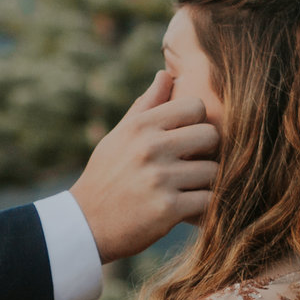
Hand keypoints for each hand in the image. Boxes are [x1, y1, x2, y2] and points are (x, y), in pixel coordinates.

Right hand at [67, 69, 220, 262]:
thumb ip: (146, 105)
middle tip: (193, 165)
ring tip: (188, 190)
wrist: (85, 226)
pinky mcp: (168, 209)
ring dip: (205, 184)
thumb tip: (166, 74)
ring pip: (214, 171)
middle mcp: (151, 147)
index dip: (197, 123)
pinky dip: (204, 207)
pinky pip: (209, 201)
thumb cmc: (105, 177)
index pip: (195, 106)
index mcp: (140, 126)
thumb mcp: (118, 136)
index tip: (187, 140)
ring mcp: (160, 178)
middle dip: (207, 152)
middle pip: (211, 135)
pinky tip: (189, 209)